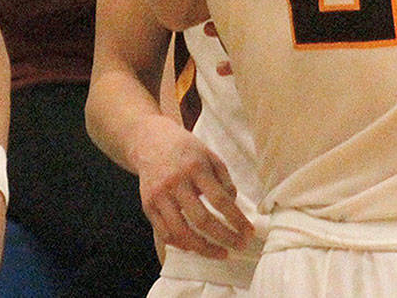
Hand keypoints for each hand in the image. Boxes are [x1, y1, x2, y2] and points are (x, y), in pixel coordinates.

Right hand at [135, 115, 252, 258]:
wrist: (150, 141)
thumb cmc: (186, 150)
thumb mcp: (210, 155)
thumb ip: (224, 179)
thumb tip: (234, 206)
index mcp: (195, 167)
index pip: (220, 200)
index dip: (236, 219)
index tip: (249, 232)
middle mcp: (175, 183)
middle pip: (201, 220)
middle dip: (224, 237)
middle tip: (240, 246)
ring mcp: (159, 196)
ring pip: (181, 232)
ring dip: (204, 248)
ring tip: (221, 253)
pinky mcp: (148, 206)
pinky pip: (165, 233)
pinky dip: (182, 245)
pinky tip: (196, 247)